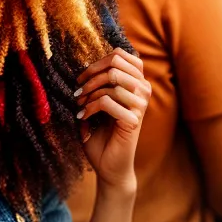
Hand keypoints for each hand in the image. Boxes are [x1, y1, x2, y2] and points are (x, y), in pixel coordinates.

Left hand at [75, 49, 150, 188]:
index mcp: (136, 83)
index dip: (98, 61)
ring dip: (89, 92)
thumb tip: (84, 63)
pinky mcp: (134, 120)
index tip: (82, 78)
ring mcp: (141, 105)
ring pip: (112, 80)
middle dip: (91, 75)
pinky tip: (83, 117)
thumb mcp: (97, 103)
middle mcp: (143, 90)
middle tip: (78, 92)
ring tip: (80, 106)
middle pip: (116, 64)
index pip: (121, 55)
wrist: (108, 166)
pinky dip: (90, 107)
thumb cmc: (101, 134)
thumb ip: (97, 84)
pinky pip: (108, 101)